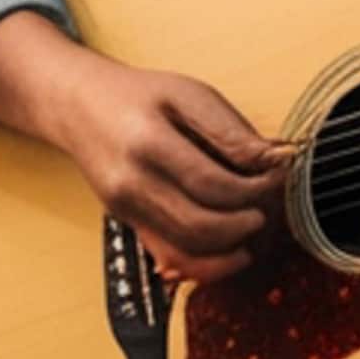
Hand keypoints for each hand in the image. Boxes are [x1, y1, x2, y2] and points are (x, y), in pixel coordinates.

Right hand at [57, 58, 295, 285]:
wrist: (80, 106)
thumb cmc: (139, 95)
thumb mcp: (188, 94)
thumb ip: (230, 130)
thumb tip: (277, 158)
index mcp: (148, 142)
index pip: (211, 183)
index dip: (254, 188)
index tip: (279, 177)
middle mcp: (131, 183)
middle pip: (199, 224)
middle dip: (245, 222)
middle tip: (268, 205)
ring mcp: (125, 209)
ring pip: (185, 250)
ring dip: (230, 247)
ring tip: (254, 226)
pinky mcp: (127, 223)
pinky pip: (169, 257)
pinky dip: (205, 265)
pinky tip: (232, 252)